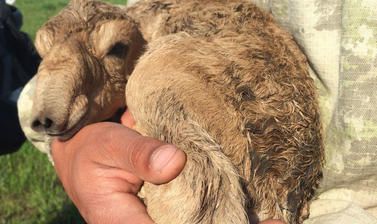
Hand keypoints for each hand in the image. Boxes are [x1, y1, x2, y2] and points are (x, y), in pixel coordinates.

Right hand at [52, 110, 283, 223]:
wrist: (85, 152)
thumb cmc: (92, 149)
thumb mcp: (109, 145)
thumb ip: (138, 154)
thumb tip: (175, 163)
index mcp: (125, 223)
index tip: (240, 222)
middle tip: (273, 223)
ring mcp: (160, 218)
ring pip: (199, 223)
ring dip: (233, 220)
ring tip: (273, 221)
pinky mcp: (170, 206)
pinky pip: (198, 212)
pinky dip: (223, 209)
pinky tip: (257, 214)